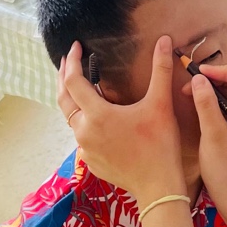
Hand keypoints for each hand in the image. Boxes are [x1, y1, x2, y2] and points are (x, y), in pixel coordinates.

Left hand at [58, 37, 184, 203]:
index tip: (76, 46)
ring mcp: (85, 149)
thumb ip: (160, 69)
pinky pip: (82, 136)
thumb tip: (163, 39)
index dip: (73, 61)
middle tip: (68, 61)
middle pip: (63, 99)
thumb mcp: (161, 104)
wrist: (158, 186)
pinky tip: (96, 118)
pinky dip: (84, 121)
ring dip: (73, 100)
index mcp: (97, 114)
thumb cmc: (160, 144)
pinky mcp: (91, 162)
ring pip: (72, 119)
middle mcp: (84, 131)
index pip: (73, 81)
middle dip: (63, 77)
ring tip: (80, 87)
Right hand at [184, 58, 226, 213]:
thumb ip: (206, 104)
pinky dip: (213, 99)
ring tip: (188, 95)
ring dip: (210, 88)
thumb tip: (197, 78)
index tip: (197, 76)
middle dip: (213, 77)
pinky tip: (197, 105)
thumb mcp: (213, 135)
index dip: (220, 69)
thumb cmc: (226, 170)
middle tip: (188, 87)